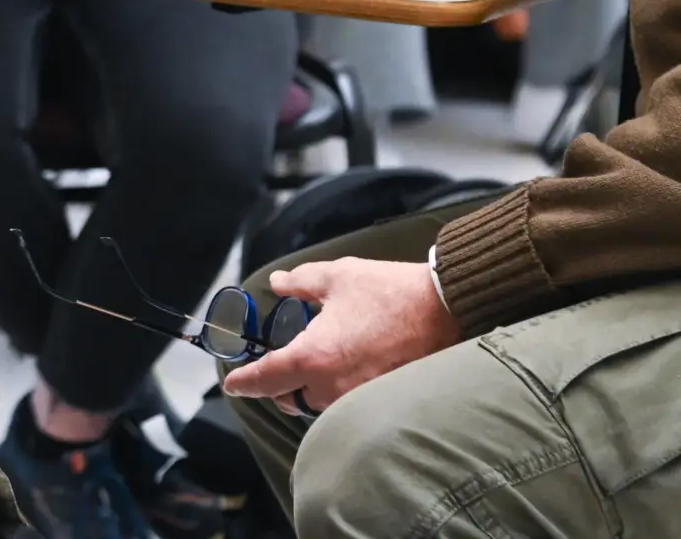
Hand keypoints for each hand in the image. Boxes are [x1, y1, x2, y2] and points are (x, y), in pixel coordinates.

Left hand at [222, 257, 459, 411]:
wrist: (447, 310)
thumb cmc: (390, 292)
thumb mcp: (338, 276)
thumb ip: (300, 282)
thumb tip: (278, 283)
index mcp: (313, 357)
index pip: (266, 379)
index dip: (244, 382)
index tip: (232, 384)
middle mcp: (332, 388)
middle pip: (293, 398)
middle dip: (285, 383)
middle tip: (288, 358)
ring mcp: (360, 400)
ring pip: (322, 404)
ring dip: (316, 387)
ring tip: (326, 359)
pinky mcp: (384, 402)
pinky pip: (351, 404)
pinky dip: (344, 390)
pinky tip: (354, 367)